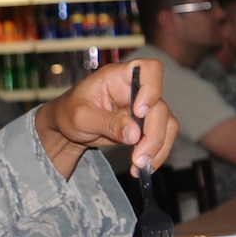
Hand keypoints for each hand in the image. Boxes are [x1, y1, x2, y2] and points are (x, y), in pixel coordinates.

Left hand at [36, 59, 179, 178]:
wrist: (68, 127)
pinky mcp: (147, 125)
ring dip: (158, 147)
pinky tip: (141, 167)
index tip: (139, 112)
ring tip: (139, 166)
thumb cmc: (69, 112)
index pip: (148, 69)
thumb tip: (134, 134)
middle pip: (160, 106)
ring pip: (167, 123)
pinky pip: (163, 137)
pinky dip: (157, 154)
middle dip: (153, 135)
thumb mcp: (80, 117)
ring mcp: (144, 107)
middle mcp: (136, 89)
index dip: (151, 88)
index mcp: (118, 77)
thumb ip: (106, 123)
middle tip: (139, 158)